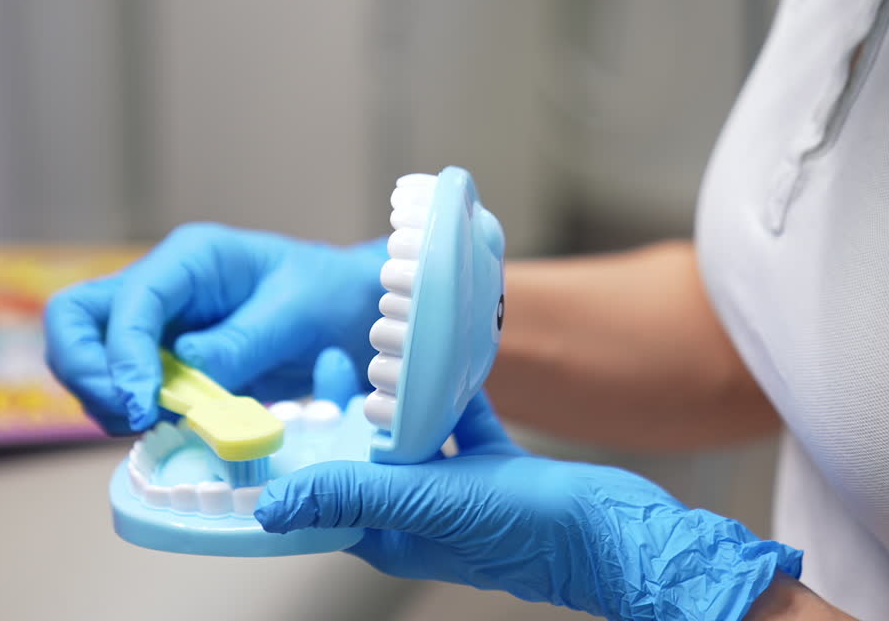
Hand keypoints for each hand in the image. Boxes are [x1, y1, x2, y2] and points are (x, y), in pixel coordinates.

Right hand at [43, 223, 386, 433]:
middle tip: (128, 416)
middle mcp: (163, 287)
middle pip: (76, 320)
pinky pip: (122, 388)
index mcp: (192, 258)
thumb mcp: (298, 313)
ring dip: (104, 399)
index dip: (122, 353)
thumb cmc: (333, 296)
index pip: (129, 301)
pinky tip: (164, 428)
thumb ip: (242, 341)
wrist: (356, 313)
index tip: (142, 403)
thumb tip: (184, 369)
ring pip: (87, 358)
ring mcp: (158, 326)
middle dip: (86, 371)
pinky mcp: (165, 363)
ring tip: (149, 426)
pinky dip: (129, 412)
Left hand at [254, 393, 802, 620]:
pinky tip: (451, 362)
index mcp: (397, 536)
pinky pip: (466, 428)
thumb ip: (353, 496)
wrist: (614, 532)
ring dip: (399, 399)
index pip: (331, 492)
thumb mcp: (429, 504)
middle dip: (349, 410)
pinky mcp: (500, 473)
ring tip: (383, 352)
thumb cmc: (527, 529)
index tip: (296, 398)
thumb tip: (274, 507)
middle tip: (334, 358)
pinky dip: (455, 397)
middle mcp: (424, 517)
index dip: (308, 448)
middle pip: (370, 458)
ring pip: (416, 440)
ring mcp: (464, 495)